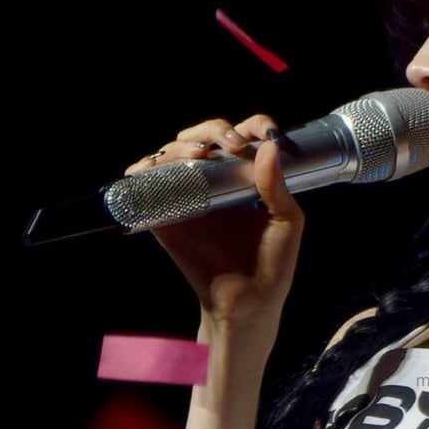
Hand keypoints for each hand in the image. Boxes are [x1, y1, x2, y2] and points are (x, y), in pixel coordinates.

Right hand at [125, 115, 304, 333]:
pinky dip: (141, 171)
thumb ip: (277, 187)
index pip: (243, 137)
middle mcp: (214, 182)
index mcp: (245, 178)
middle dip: (212, 130)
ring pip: (173, 155)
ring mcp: (188, 197)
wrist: (249, 302)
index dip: (252, 126)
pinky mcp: (166, 217)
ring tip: (197, 155)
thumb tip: (268, 147)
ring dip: (180, 146)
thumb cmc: (273, 264)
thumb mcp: (287, 223)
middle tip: (229, 146)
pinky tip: (148, 167)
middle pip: (203, 137)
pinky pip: (147, 187)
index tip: (262, 132)